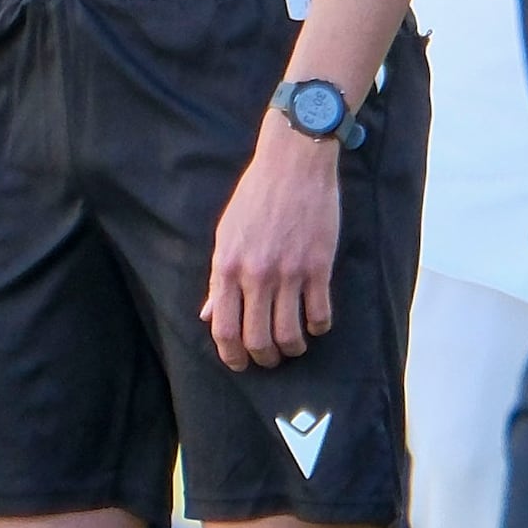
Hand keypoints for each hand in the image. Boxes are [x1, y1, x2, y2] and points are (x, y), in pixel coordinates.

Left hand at [200, 121, 341, 373]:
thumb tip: (208, 315)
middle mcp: (256, 274)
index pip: (223, 328)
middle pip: (257, 339)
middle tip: (269, 358)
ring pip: (289, 334)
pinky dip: (318, 327)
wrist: (293, 164)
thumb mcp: (226, 234)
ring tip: (293, 346)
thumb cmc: (256, 196)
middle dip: (263, 358)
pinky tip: (316, 323)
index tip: (239, 363)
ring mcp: (289, 272)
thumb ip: (219, 279)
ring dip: (291, 349)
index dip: (230, 354)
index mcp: (227, 266)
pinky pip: (319, 314)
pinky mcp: (318, 266)